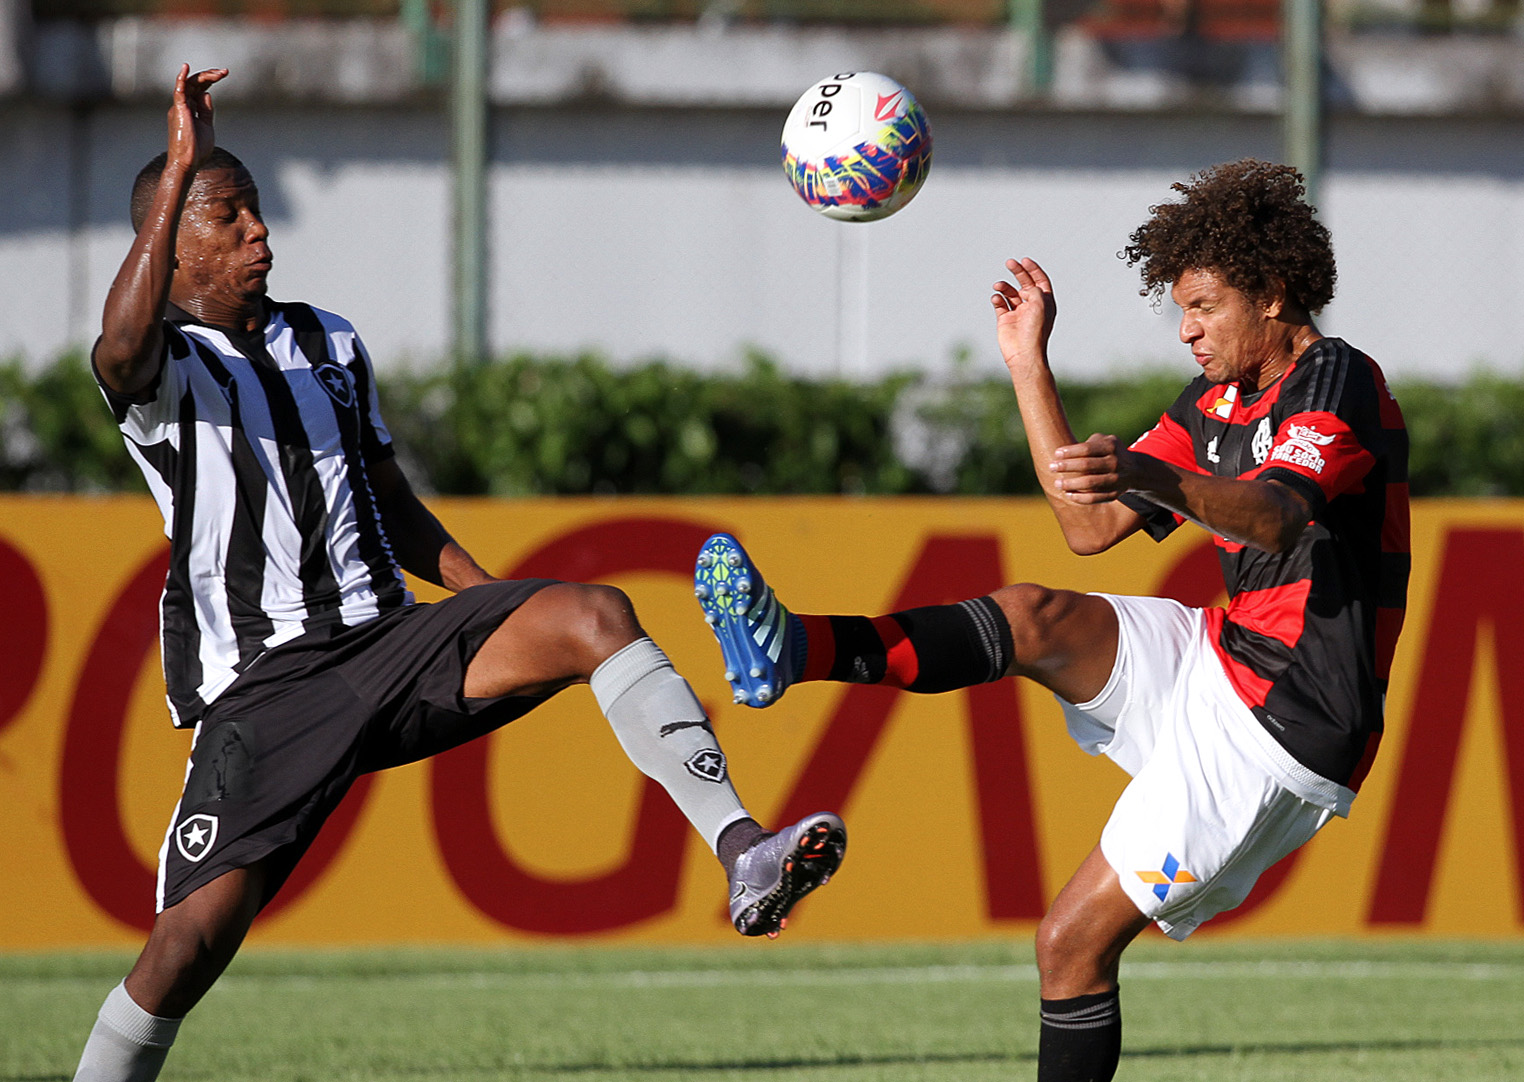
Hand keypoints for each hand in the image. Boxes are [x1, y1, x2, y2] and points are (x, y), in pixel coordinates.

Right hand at [167, 64, 227, 172]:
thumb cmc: (197, 149)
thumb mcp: (206, 126)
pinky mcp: (178, 110)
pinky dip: (181, 78)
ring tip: (220, 73)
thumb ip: (206, 110)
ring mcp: (179, 107)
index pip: (198, 88)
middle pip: (195, 83)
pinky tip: (186, 68)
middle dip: (210, 76)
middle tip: (224, 72)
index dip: (209, 80)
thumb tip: (207, 94)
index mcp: (189, 109)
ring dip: (204, 76)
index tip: (223, 74)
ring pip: (189, 84)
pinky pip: (178, 91)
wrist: (188, 163)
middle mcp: (183, 105)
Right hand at [990, 257, 1057, 373]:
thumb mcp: (1040, 304)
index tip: (1024, 260)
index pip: (1040, 281)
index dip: (1033, 269)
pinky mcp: (1005, 319)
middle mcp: (1032, 306)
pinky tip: (996, 298)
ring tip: (998, 285)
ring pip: (1010, 292)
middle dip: (1018, 272)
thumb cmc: (1035, 330)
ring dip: (1004, 286)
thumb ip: (1033, 290)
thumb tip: (1023, 289)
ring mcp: (1018, 312)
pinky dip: (997, 298)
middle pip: (1025, 283)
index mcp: (1044, 303)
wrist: (1023, 353)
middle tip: (1010, 262)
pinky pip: (1000, 304)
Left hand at [1049, 433, 1134, 502]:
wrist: (1134, 470)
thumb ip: (1087, 444)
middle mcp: (1115, 462)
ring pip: (1091, 483)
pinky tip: (1068, 494)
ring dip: (1071, 484)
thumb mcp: (1103, 441)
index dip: (1070, 452)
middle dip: (1067, 466)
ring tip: (1057, 483)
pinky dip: (1080, 498)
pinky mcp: (1115, 493)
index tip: (1056, 454)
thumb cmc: (1108, 452)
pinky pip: (1096, 498)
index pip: (1087, 449)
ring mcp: (1116, 479)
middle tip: (1051, 467)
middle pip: (1087, 465)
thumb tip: (1063, 453)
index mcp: (1111, 446)